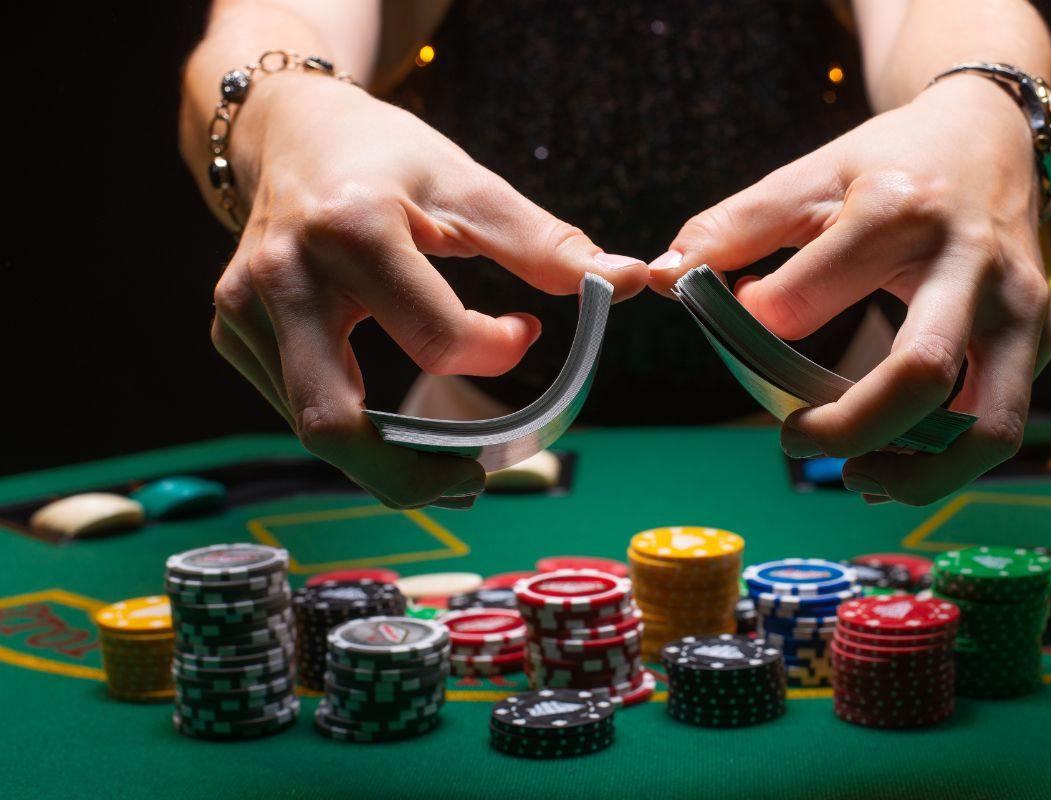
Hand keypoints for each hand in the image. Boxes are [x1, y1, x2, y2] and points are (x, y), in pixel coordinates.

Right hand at [210, 74, 647, 507]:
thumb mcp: (470, 186)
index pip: (434, 339)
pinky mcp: (232, 332)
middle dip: (409, 476)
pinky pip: (295, 407)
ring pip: (311, 429)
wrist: (292, 132)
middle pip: (333, 424)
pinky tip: (390, 427)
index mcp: (350, 232)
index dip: (494, 354)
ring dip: (382, 463)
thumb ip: (546, 243)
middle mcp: (282, 279)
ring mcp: (245, 311)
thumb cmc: (389, 158)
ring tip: (442, 468)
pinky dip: (351, 430)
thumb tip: (629, 281)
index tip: (523, 333)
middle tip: (472, 484)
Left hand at [649, 76, 1050, 504]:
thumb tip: (665, 277)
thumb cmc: (889, 162)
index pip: (809, 294)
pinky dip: (947, 461)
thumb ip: (732, 227)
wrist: (990, 137)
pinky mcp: (1039, 339)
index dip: (760, 318)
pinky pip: (1000, 424)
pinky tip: (895, 462)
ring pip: (988, 427)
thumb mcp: (807, 176)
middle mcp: (970, 262)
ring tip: (856, 474)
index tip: (743, 314)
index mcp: (897, 211)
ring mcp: (1017, 307)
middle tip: (792, 440)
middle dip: (846, 431)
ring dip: (917, 475)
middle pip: (919, 377)